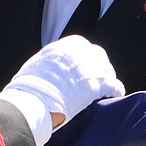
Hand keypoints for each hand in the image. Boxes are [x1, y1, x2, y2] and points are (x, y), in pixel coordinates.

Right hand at [0, 37, 124, 123]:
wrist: (33, 99)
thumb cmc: (29, 86)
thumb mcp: (37, 64)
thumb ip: (49, 62)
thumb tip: (49, 68)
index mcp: (64, 46)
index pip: (82, 46)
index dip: (86, 58)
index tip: (85, 66)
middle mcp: (79, 53)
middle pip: (98, 55)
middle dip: (99, 66)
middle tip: (98, 77)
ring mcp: (89, 68)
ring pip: (107, 70)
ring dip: (108, 78)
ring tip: (109, 88)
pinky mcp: (96, 85)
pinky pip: (114, 85)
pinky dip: (116, 89)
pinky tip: (116, 94)